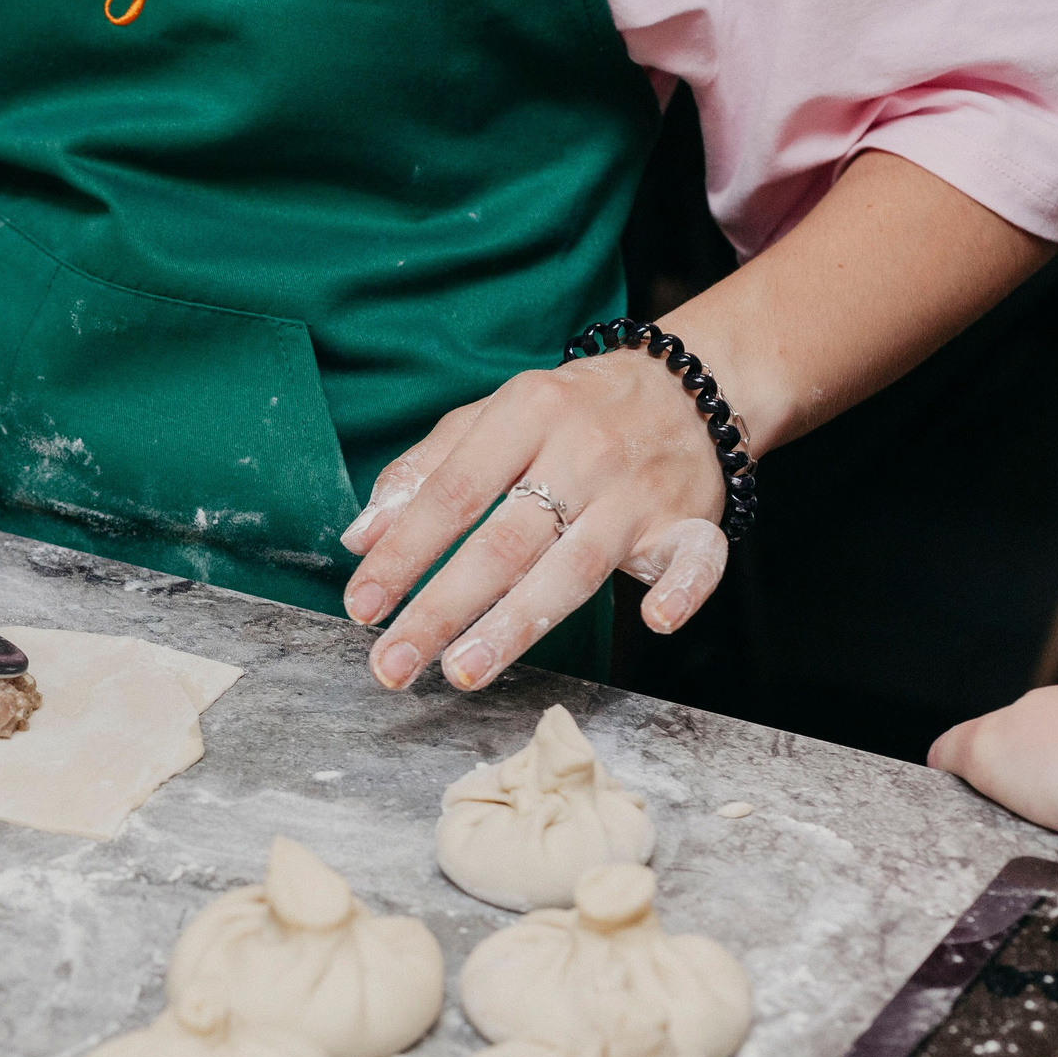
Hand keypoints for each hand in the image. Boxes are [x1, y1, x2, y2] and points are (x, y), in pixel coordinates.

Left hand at [341, 349, 731, 690]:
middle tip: (393, 661)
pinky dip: (683, 591)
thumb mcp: (491, 417)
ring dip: (515, 625)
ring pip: (575, 566)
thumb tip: (361, 537)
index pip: (453, 493)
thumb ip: (423, 473)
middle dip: (441, 608)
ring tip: (461, 671)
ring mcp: (639, 491)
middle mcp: (583, 452)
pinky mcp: (691, 522)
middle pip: (504, 542)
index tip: (363, 604)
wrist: (690, 385)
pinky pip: (696, 560)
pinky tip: (655, 621)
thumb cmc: (571, 412)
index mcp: (526, 413)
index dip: (403, 553)